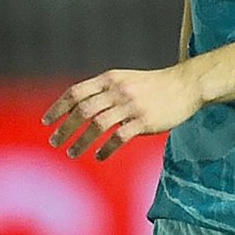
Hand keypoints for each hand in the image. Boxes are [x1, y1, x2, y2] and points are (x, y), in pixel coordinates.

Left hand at [43, 64, 203, 161]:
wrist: (186, 85)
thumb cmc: (153, 85)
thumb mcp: (125, 79)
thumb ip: (104, 90)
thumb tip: (78, 107)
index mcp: (110, 78)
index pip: (76, 92)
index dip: (59, 108)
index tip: (47, 122)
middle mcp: (118, 90)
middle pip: (83, 111)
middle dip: (65, 128)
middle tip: (54, 142)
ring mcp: (131, 106)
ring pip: (97, 126)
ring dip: (81, 142)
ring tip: (72, 153)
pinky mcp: (145, 121)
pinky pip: (119, 137)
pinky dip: (105, 149)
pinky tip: (99, 156)